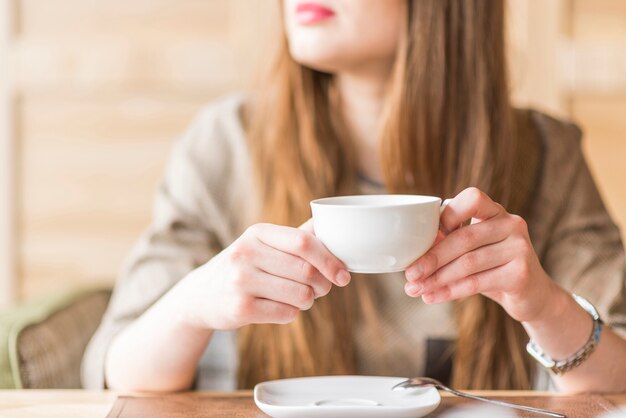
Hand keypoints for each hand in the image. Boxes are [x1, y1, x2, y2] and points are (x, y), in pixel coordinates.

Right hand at [174, 222, 350, 329]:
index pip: (304, 243)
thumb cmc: (243, 266)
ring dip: (307, 301)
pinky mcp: (240, 309)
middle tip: (320, 290)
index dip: (330, 260)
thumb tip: (330, 223)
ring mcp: (241, 281)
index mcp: (257, 232)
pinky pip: (287, 314)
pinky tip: (278, 308)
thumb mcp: (262, 244)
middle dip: (322, 285)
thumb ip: (296, 236)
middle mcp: (246, 253)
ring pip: (301, 295)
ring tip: (297, 298)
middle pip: (307, 272)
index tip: (344, 275)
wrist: (200, 296)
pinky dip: (291, 314)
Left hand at [404, 187, 556, 321]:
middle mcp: (511, 224)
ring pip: (468, 263)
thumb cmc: (493, 267)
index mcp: (496, 211)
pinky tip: (432, 297)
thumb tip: (414, 248)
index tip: (425, 235)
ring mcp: (519, 248)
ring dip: (437, 278)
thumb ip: (450, 241)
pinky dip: (450, 291)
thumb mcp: (472, 250)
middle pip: (464, 238)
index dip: (447, 214)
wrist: (532, 295)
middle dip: (431, 258)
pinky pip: (477, 283)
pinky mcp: (520, 274)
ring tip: (415, 289)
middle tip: (409, 274)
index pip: (472, 198)